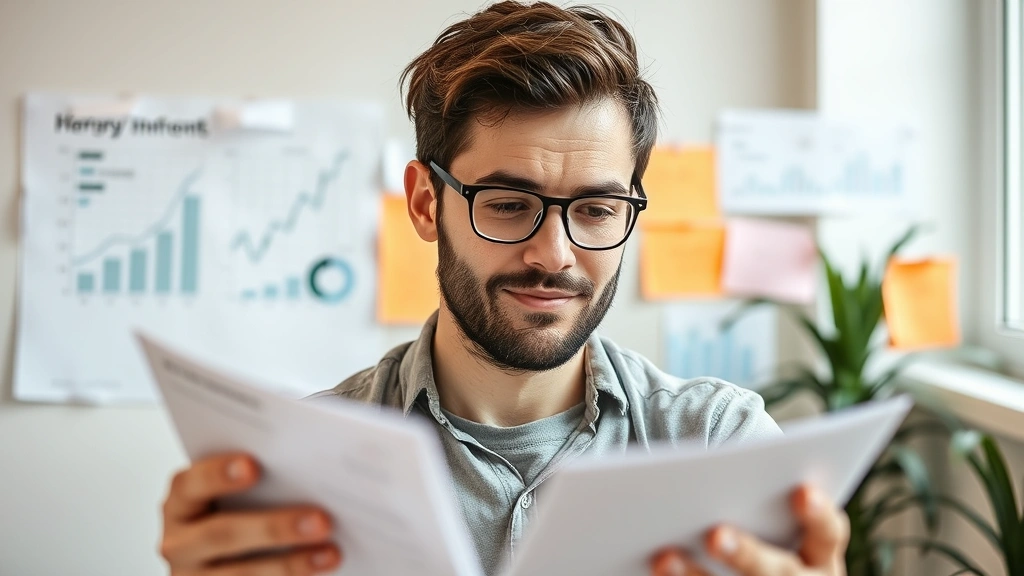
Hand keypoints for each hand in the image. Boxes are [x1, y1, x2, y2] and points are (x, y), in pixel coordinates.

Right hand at [159, 452, 341, 574]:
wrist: (227, 558)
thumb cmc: (240, 510)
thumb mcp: (237, 493)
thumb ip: (262, 478)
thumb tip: (319, 464)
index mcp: (183, 502)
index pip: (191, 484)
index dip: (218, 474)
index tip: (253, 466)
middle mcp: (180, 542)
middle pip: (222, 534)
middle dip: (274, 527)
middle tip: (321, 520)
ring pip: (239, 573)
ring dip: (289, 565)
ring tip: (330, 553)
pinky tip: (319, 571)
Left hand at [650, 485, 848, 575]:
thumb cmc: (769, 541)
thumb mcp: (779, 528)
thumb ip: (759, 503)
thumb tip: (703, 472)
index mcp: (821, 556)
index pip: (828, 533)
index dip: (818, 515)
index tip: (802, 491)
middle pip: (780, 572)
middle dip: (746, 554)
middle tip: (714, 535)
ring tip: (664, 558)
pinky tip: (655, 567)